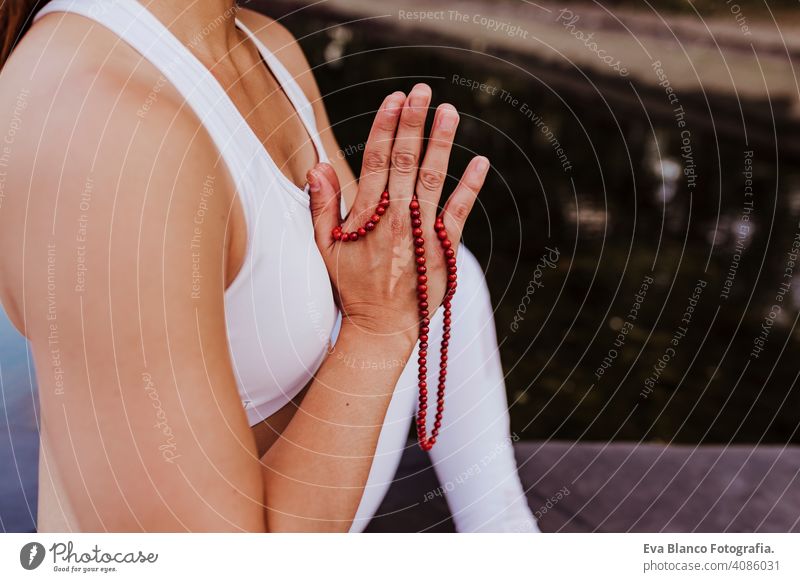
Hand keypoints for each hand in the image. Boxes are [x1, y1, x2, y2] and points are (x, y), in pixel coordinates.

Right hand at [307, 83, 489, 340]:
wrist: (380, 328)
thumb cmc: (351, 287)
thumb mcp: (325, 248)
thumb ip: (321, 206)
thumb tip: (318, 165)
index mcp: (366, 216)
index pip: (376, 160)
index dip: (386, 126)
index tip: (395, 99)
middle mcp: (395, 218)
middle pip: (405, 161)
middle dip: (414, 122)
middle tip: (423, 91)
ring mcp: (421, 232)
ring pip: (433, 178)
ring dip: (441, 142)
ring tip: (449, 111)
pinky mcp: (443, 248)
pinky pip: (459, 211)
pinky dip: (470, 186)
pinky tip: (481, 161)